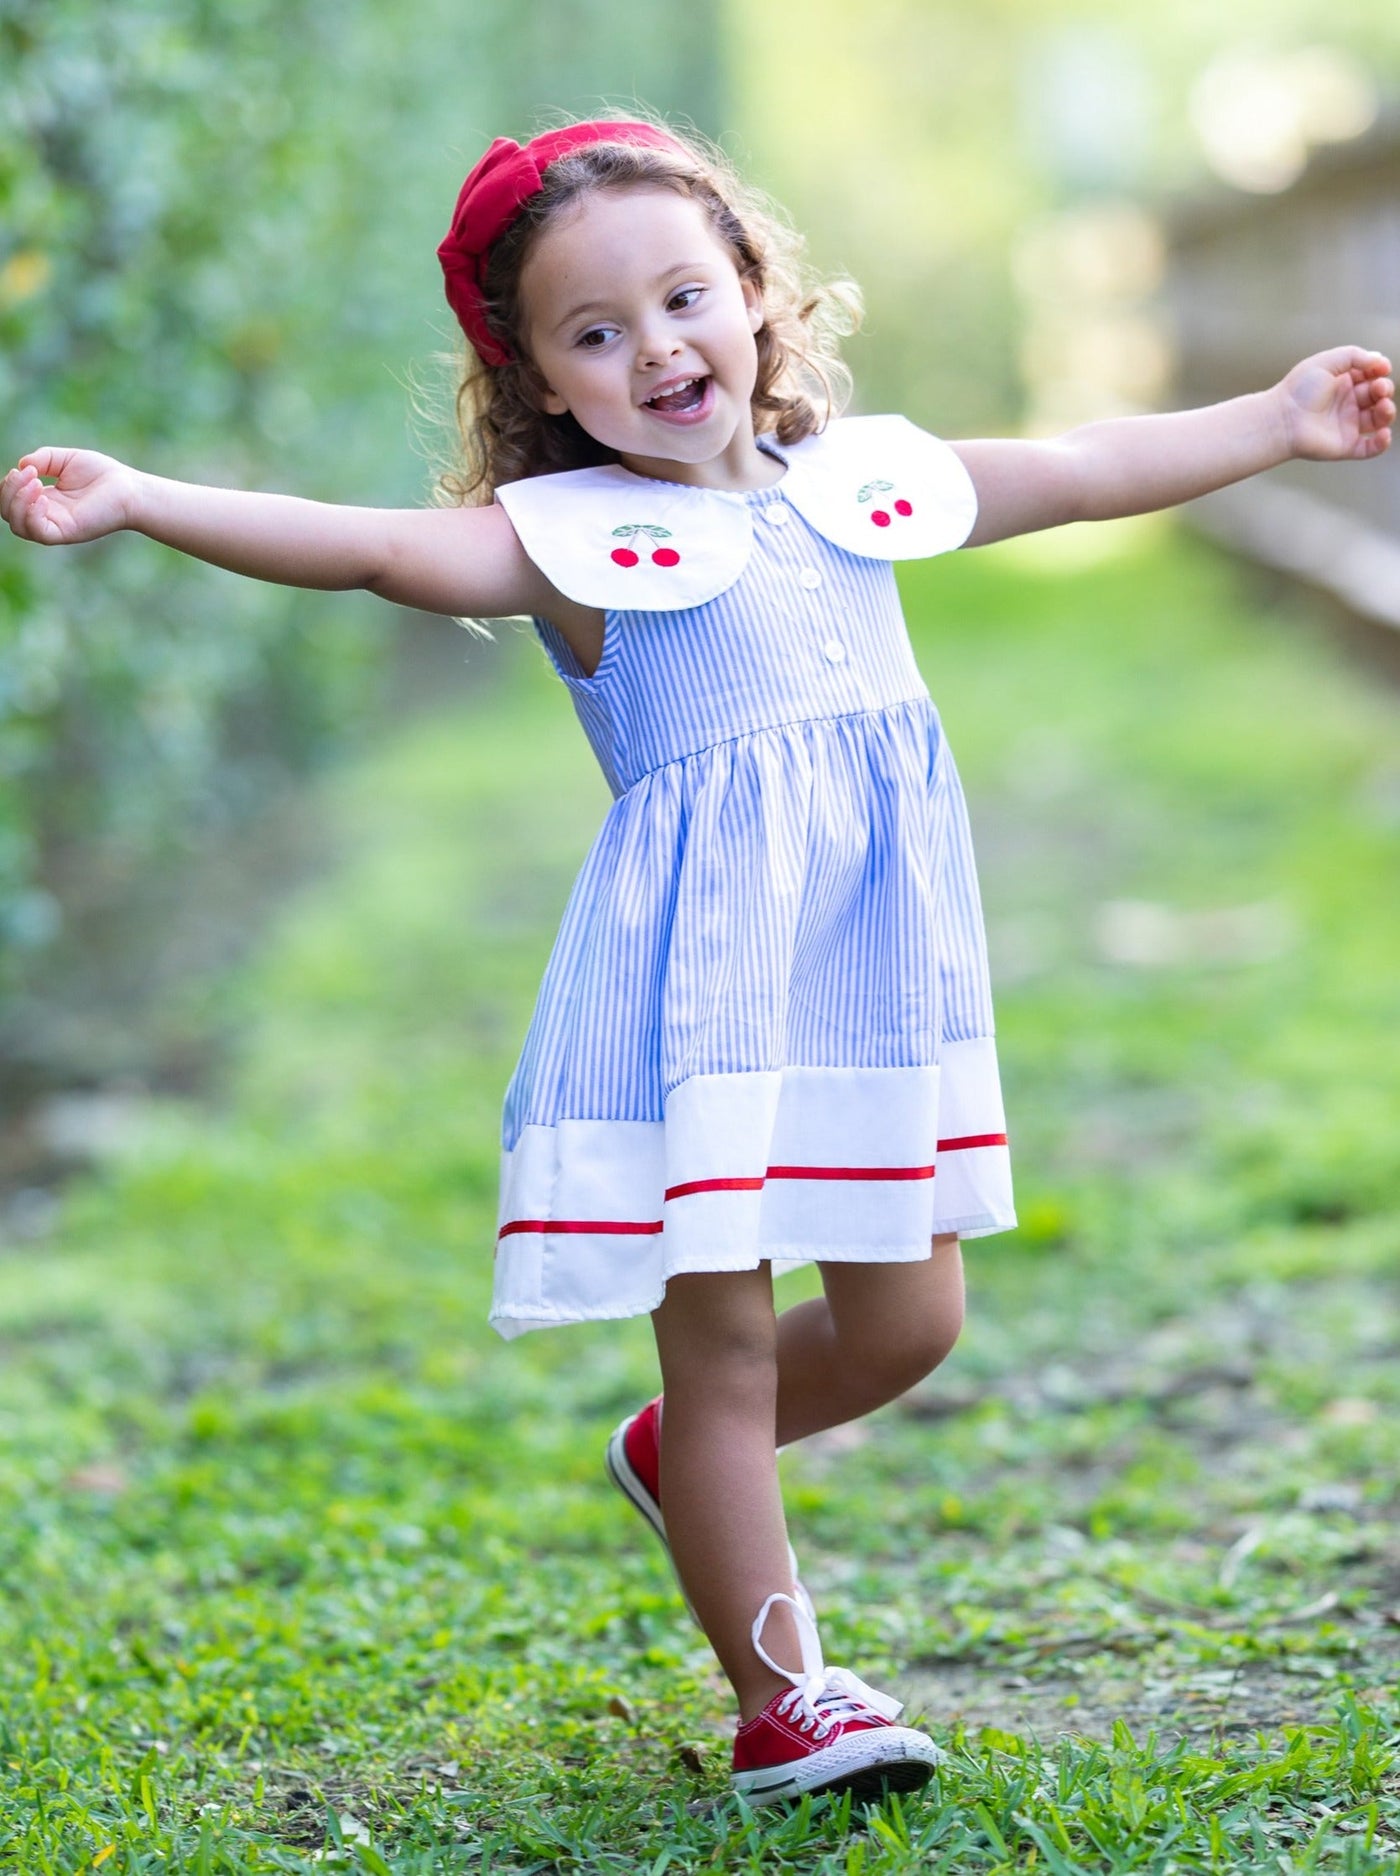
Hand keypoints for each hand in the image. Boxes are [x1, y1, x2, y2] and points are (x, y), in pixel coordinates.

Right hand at [1, 447, 140, 545]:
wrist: (129, 488)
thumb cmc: (102, 474)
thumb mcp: (65, 459)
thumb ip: (43, 459)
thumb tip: (21, 466)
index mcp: (44, 500)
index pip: (10, 500)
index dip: (8, 485)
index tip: (24, 469)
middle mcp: (47, 516)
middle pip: (8, 514)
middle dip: (8, 491)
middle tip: (27, 474)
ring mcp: (56, 526)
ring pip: (18, 526)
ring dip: (17, 501)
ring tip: (35, 482)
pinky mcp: (67, 533)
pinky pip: (38, 532)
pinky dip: (32, 514)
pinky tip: (43, 497)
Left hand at [1278, 347, 1393, 461]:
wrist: (1281, 419)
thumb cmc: (1299, 389)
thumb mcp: (1327, 361)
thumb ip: (1355, 355)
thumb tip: (1380, 360)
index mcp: (1343, 383)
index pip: (1371, 376)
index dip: (1380, 371)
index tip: (1381, 368)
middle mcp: (1347, 403)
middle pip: (1377, 396)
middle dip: (1384, 389)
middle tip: (1377, 388)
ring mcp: (1347, 425)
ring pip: (1378, 420)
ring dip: (1387, 411)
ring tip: (1383, 406)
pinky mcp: (1345, 446)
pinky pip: (1370, 448)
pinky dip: (1382, 443)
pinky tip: (1384, 433)